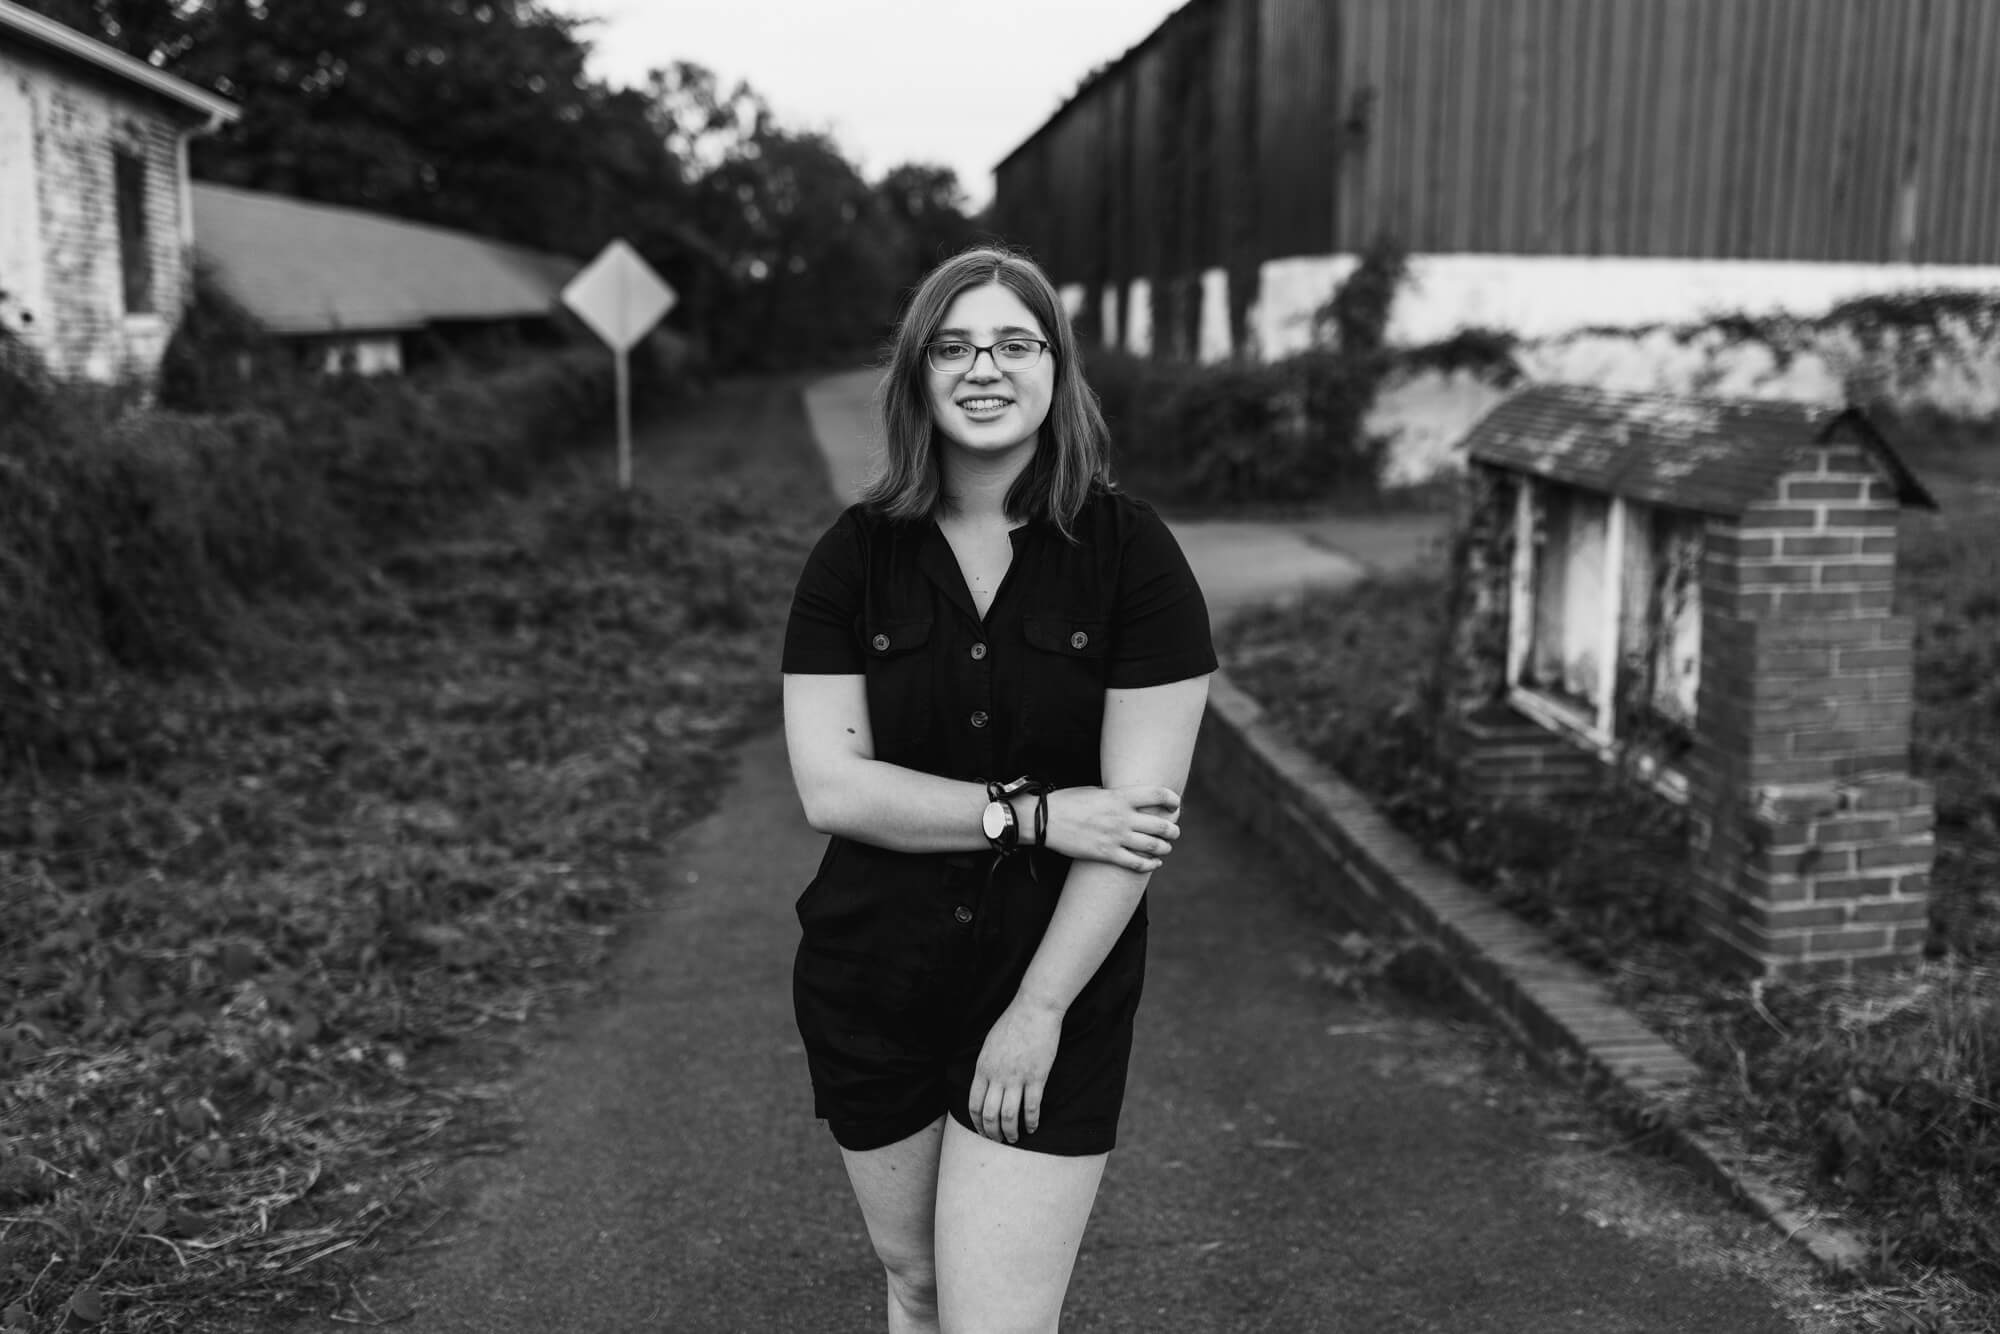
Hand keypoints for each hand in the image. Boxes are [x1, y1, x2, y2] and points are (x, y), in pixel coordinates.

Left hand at [967, 998, 1063, 1143]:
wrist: (1034, 1010)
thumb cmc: (1011, 1023)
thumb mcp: (989, 1045)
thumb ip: (985, 1067)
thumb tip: (984, 1085)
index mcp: (983, 1068)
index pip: (973, 1104)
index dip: (976, 1123)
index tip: (982, 1131)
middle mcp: (997, 1076)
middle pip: (990, 1115)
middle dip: (992, 1133)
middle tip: (998, 1140)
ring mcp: (1017, 1077)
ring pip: (1009, 1115)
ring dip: (1010, 1132)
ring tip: (1014, 1139)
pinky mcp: (1037, 1076)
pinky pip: (1032, 1106)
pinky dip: (1032, 1121)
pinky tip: (1033, 1127)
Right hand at [1035, 785, 1181, 871]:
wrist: (1044, 820)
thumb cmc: (1067, 801)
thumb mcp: (1094, 790)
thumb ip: (1115, 796)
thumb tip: (1130, 800)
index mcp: (1119, 796)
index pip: (1157, 795)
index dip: (1172, 800)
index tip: (1175, 804)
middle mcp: (1122, 817)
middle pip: (1161, 824)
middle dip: (1173, 830)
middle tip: (1174, 831)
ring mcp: (1115, 837)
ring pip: (1153, 846)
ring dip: (1164, 848)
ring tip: (1165, 848)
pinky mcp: (1106, 854)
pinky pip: (1136, 863)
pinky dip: (1149, 865)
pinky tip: (1153, 864)